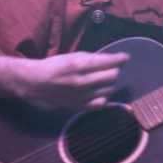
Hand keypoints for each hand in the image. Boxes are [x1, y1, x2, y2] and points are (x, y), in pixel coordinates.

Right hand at [11, 50, 128, 109]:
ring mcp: (80, 97)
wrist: (37, 82)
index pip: (108, 62)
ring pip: (108, 90)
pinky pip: (101, 104)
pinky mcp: (78, 107)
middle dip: (114, 70)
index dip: (121, 58)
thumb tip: (115, 59)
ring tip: (100, 79)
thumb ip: (94, 58)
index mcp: (79, 65)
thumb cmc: (56, 66)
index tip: (125, 57)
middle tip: (110, 68)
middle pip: (112, 77)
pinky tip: (97, 91)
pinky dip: (103, 97)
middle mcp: (81, 82)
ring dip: (108, 83)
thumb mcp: (74, 56)